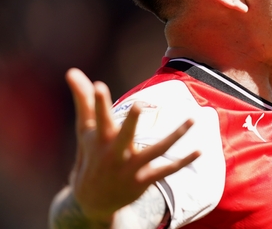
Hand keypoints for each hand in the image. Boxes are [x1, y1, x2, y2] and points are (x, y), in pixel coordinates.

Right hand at [65, 68, 199, 223]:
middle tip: (140, 104)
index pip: (98, 117)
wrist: (92, 200)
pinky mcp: (143, 180)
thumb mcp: (86, 129)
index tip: (97, 85)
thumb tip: (71, 70)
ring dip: (175, 136)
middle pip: (124, 136)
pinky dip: (183, 161)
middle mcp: (114, 153)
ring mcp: (130, 168)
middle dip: (131, 121)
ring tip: (192, 119)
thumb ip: (84, 100)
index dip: (97, 102)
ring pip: (156, 150)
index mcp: (100, 138)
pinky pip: (167, 170)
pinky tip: (199, 150)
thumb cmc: (91, 155)